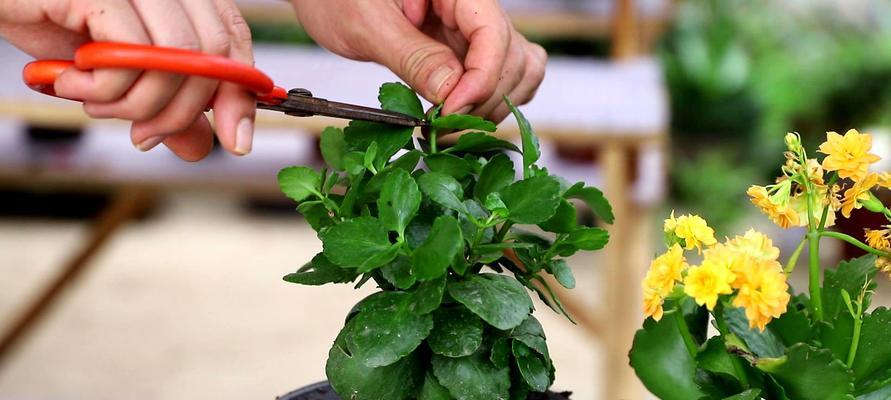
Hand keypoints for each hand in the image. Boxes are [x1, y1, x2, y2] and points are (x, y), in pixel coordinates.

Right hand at [0, 0, 256, 160]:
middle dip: (181, 112)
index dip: (240, 93)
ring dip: (137, 104)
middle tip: (145, 134)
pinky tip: (72, 83)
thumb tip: (202, 146)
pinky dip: (104, 89)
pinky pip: (129, 56)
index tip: (235, 140)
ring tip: (96, 103)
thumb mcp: (118, 71)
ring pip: (177, 60)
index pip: (233, 38)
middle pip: (212, 54)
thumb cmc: (51, 21)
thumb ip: (162, 102)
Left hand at [292, 0, 545, 122]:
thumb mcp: (368, 25)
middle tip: (442, 130)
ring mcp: (474, 30)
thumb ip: (413, 57)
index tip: (451, 111)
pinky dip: (491, 102)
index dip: (480, 79)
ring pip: (519, 70)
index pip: (493, 34)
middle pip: (512, 57)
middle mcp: (473, 7)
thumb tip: (451, 94)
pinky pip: (505, 75)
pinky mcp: (467, 50)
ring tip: (448, 127)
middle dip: (483, 100)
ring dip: (492, 107)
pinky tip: (459, 116)